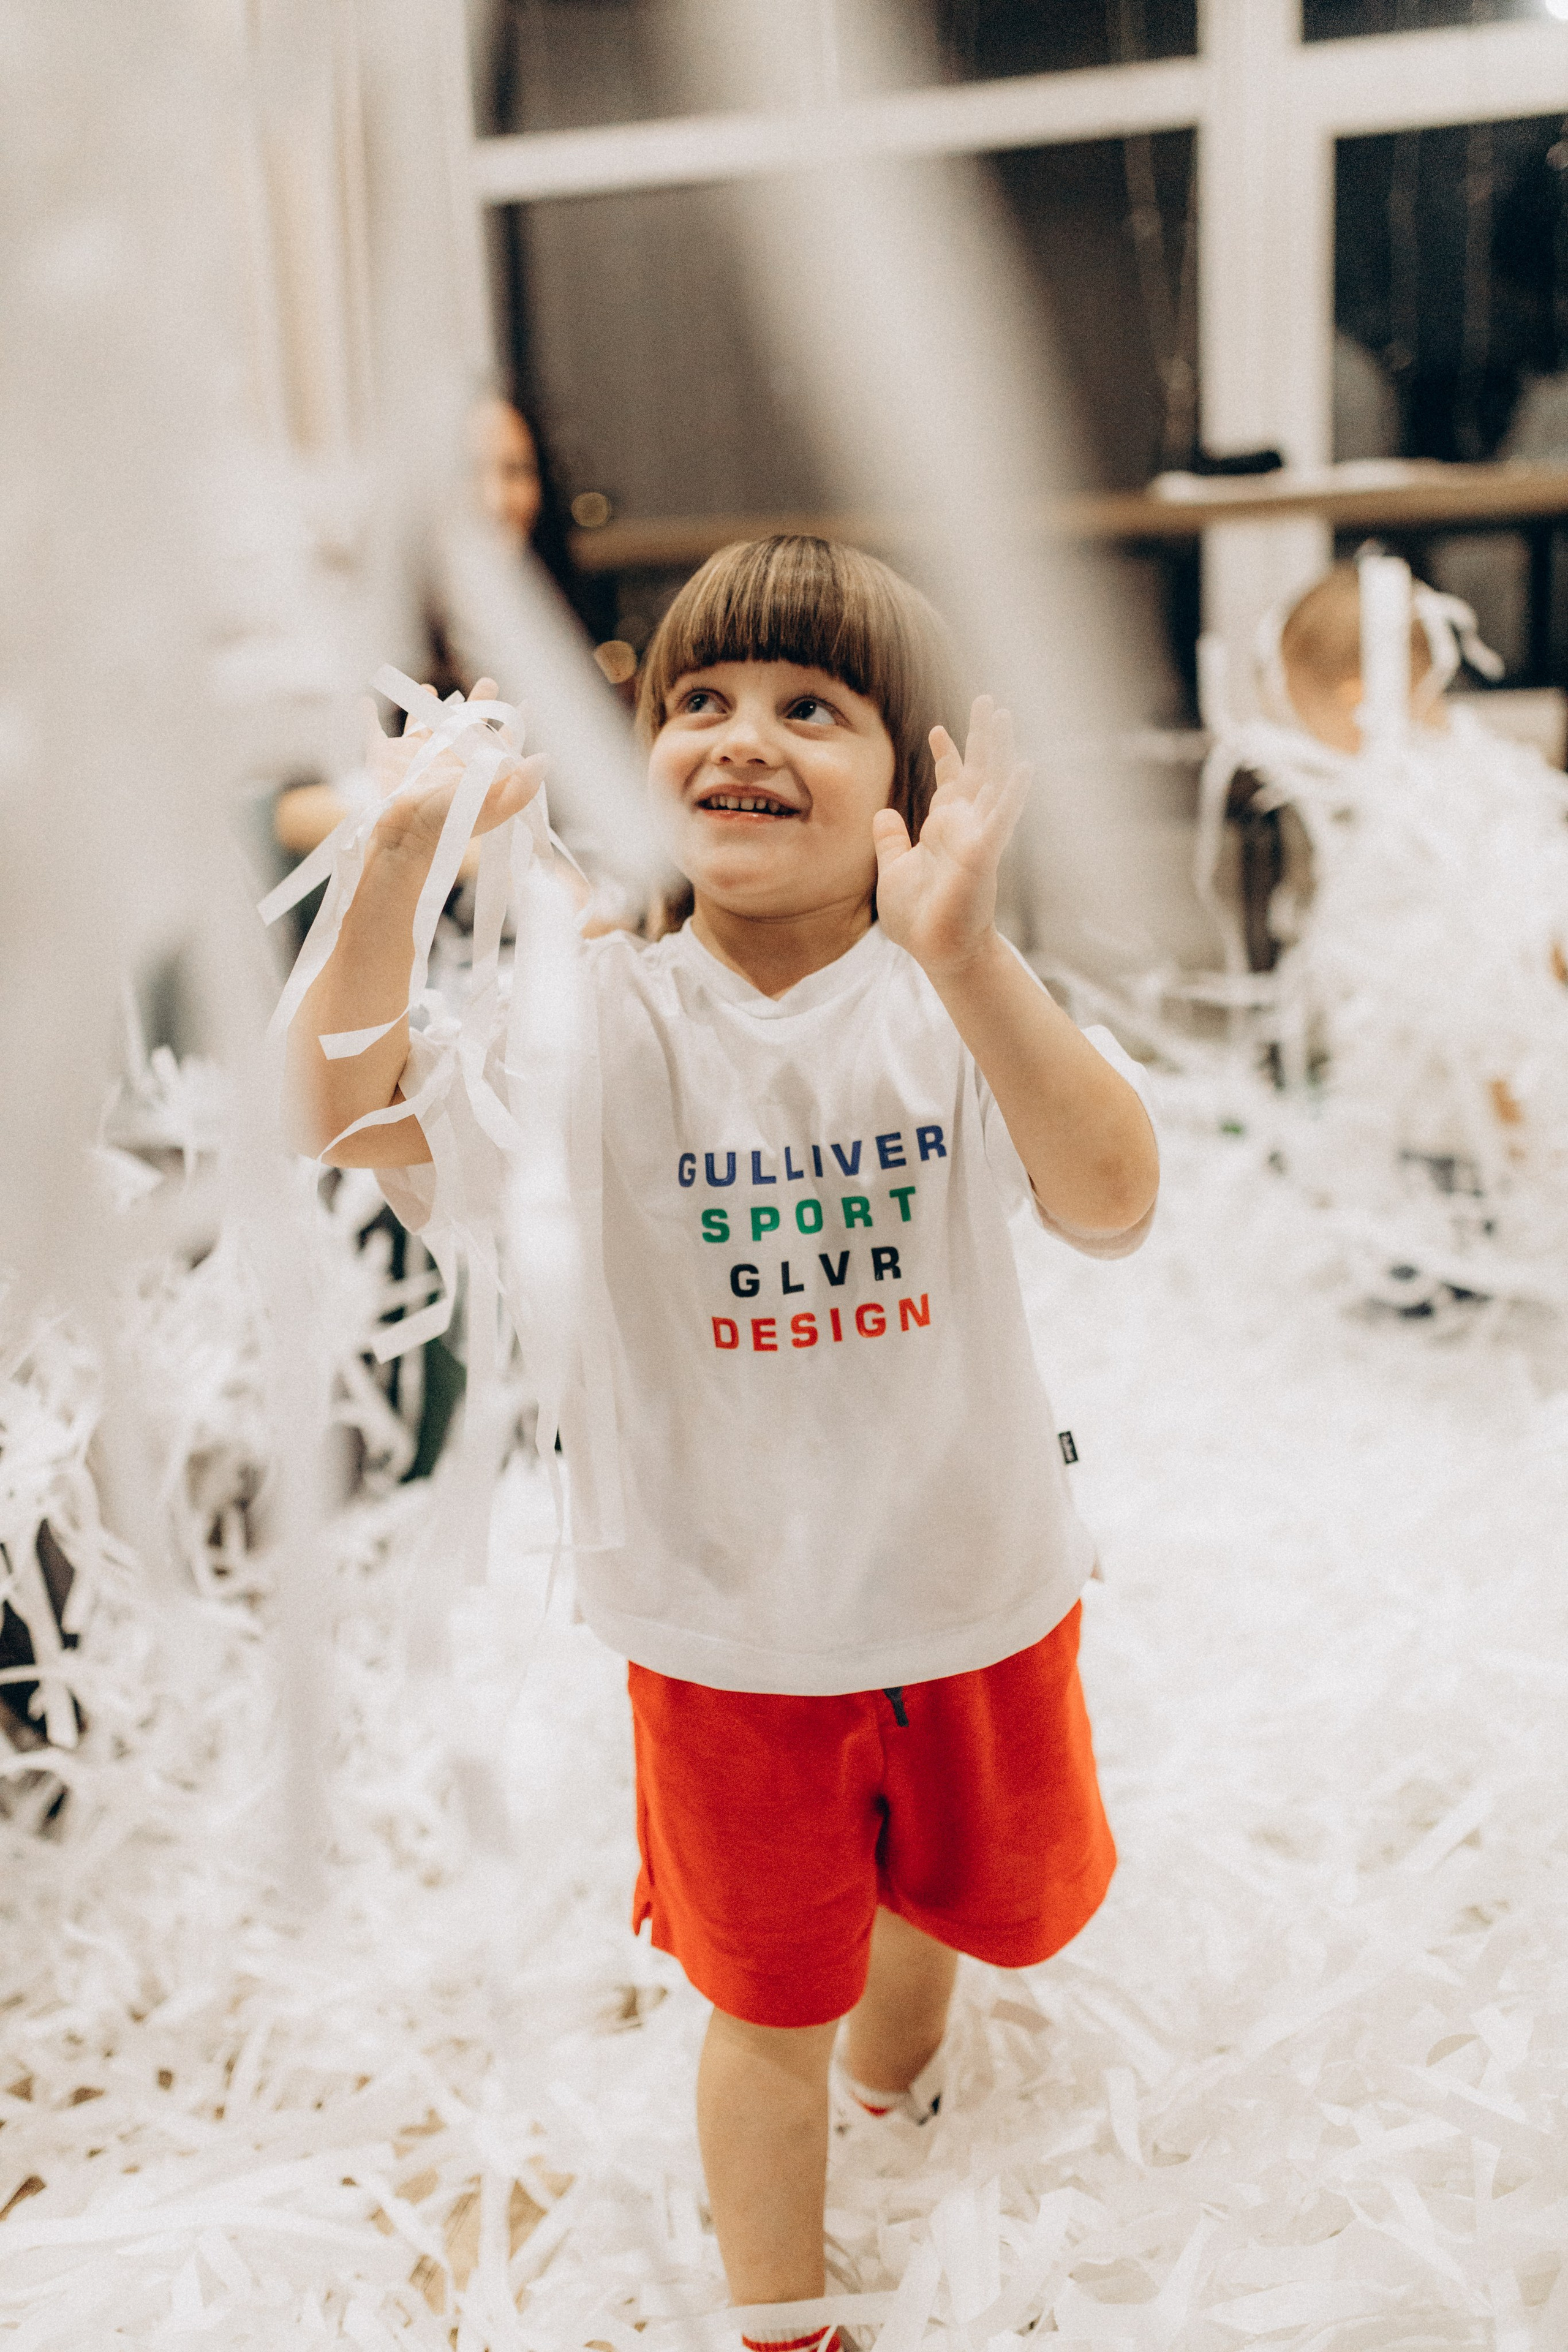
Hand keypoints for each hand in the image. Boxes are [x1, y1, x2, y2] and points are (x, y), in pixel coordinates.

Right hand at [366, 677, 544, 874]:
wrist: (406, 836)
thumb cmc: (450, 824)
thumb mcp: (491, 804)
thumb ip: (521, 785)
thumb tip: (545, 759)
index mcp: (470, 766)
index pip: (497, 740)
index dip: (513, 723)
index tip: (527, 704)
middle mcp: (444, 757)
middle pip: (465, 724)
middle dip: (479, 703)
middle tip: (489, 684)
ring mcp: (412, 755)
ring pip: (422, 724)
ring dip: (425, 706)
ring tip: (430, 690)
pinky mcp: (383, 756)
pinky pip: (373, 730)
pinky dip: (366, 715)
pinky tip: (364, 701)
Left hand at [871, 696, 1030, 979]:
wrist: (936, 950)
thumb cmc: (918, 917)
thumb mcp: (893, 870)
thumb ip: (890, 841)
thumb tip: (883, 813)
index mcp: (944, 829)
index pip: (949, 781)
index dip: (947, 754)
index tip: (939, 728)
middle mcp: (965, 827)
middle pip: (977, 771)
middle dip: (982, 736)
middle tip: (988, 701)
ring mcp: (977, 838)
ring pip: (993, 784)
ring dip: (1000, 750)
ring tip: (1005, 716)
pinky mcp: (983, 855)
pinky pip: (1001, 820)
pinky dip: (1013, 794)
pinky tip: (1025, 768)